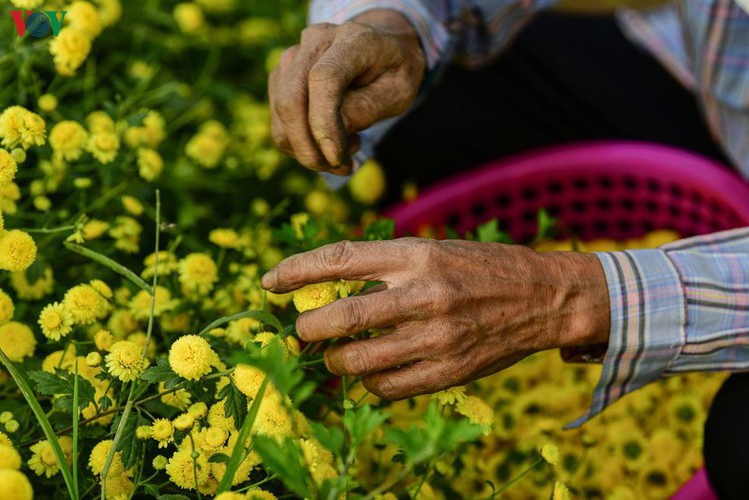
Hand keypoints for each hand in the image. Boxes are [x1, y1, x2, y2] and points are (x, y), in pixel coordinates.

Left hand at [261, 238, 609, 399]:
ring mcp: (436, 336)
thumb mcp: (435, 251)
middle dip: (308, 330)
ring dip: (336, 361)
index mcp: (416, 255)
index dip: (296, 270)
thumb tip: (330, 289)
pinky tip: (373, 372)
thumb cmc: (481, 269)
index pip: (340, 258)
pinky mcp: (449, 370)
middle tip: (303, 333)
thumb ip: (387, 266)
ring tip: (338, 355)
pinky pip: (388, 387)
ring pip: (358, 359)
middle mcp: (423, 293)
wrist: (544, 297)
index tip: (270, 282)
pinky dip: (369, 382)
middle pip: (339, 317)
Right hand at [268, 10, 425, 174]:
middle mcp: (312, 43)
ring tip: (348, 147)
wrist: (381, 53)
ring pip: (281, 119)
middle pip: (291, 101)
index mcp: (350, 39)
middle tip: (342, 169)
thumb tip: (329, 135)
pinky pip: (280, 125)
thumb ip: (365, 109)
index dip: (324, 123)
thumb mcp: (397, 93)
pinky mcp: (280, 79)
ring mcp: (290, 60)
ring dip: (309, 151)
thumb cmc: (393, 73)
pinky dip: (302, 145)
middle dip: (311, 149)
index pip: (323, 79)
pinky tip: (333, 140)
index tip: (337, 158)